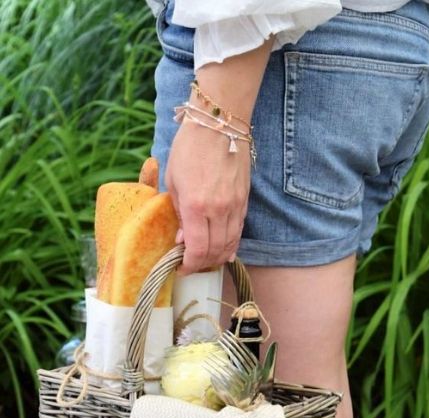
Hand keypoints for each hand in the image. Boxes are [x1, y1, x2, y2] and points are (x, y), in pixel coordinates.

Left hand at [165, 118, 250, 273]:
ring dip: (218, 257)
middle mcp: (218, 211)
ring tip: (207, 261)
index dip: (190, 264)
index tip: (182, 268)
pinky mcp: (244, 202)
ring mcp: (234, 207)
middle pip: (215, 251)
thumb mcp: (173, 180)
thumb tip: (182, 239)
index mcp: (195, 206)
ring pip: (230, 244)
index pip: (197, 249)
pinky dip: (232, 245)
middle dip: (203, 264)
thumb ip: (177, 213)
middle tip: (193, 266)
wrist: (219, 126)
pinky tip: (225, 251)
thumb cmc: (190, 148)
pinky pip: (238, 231)